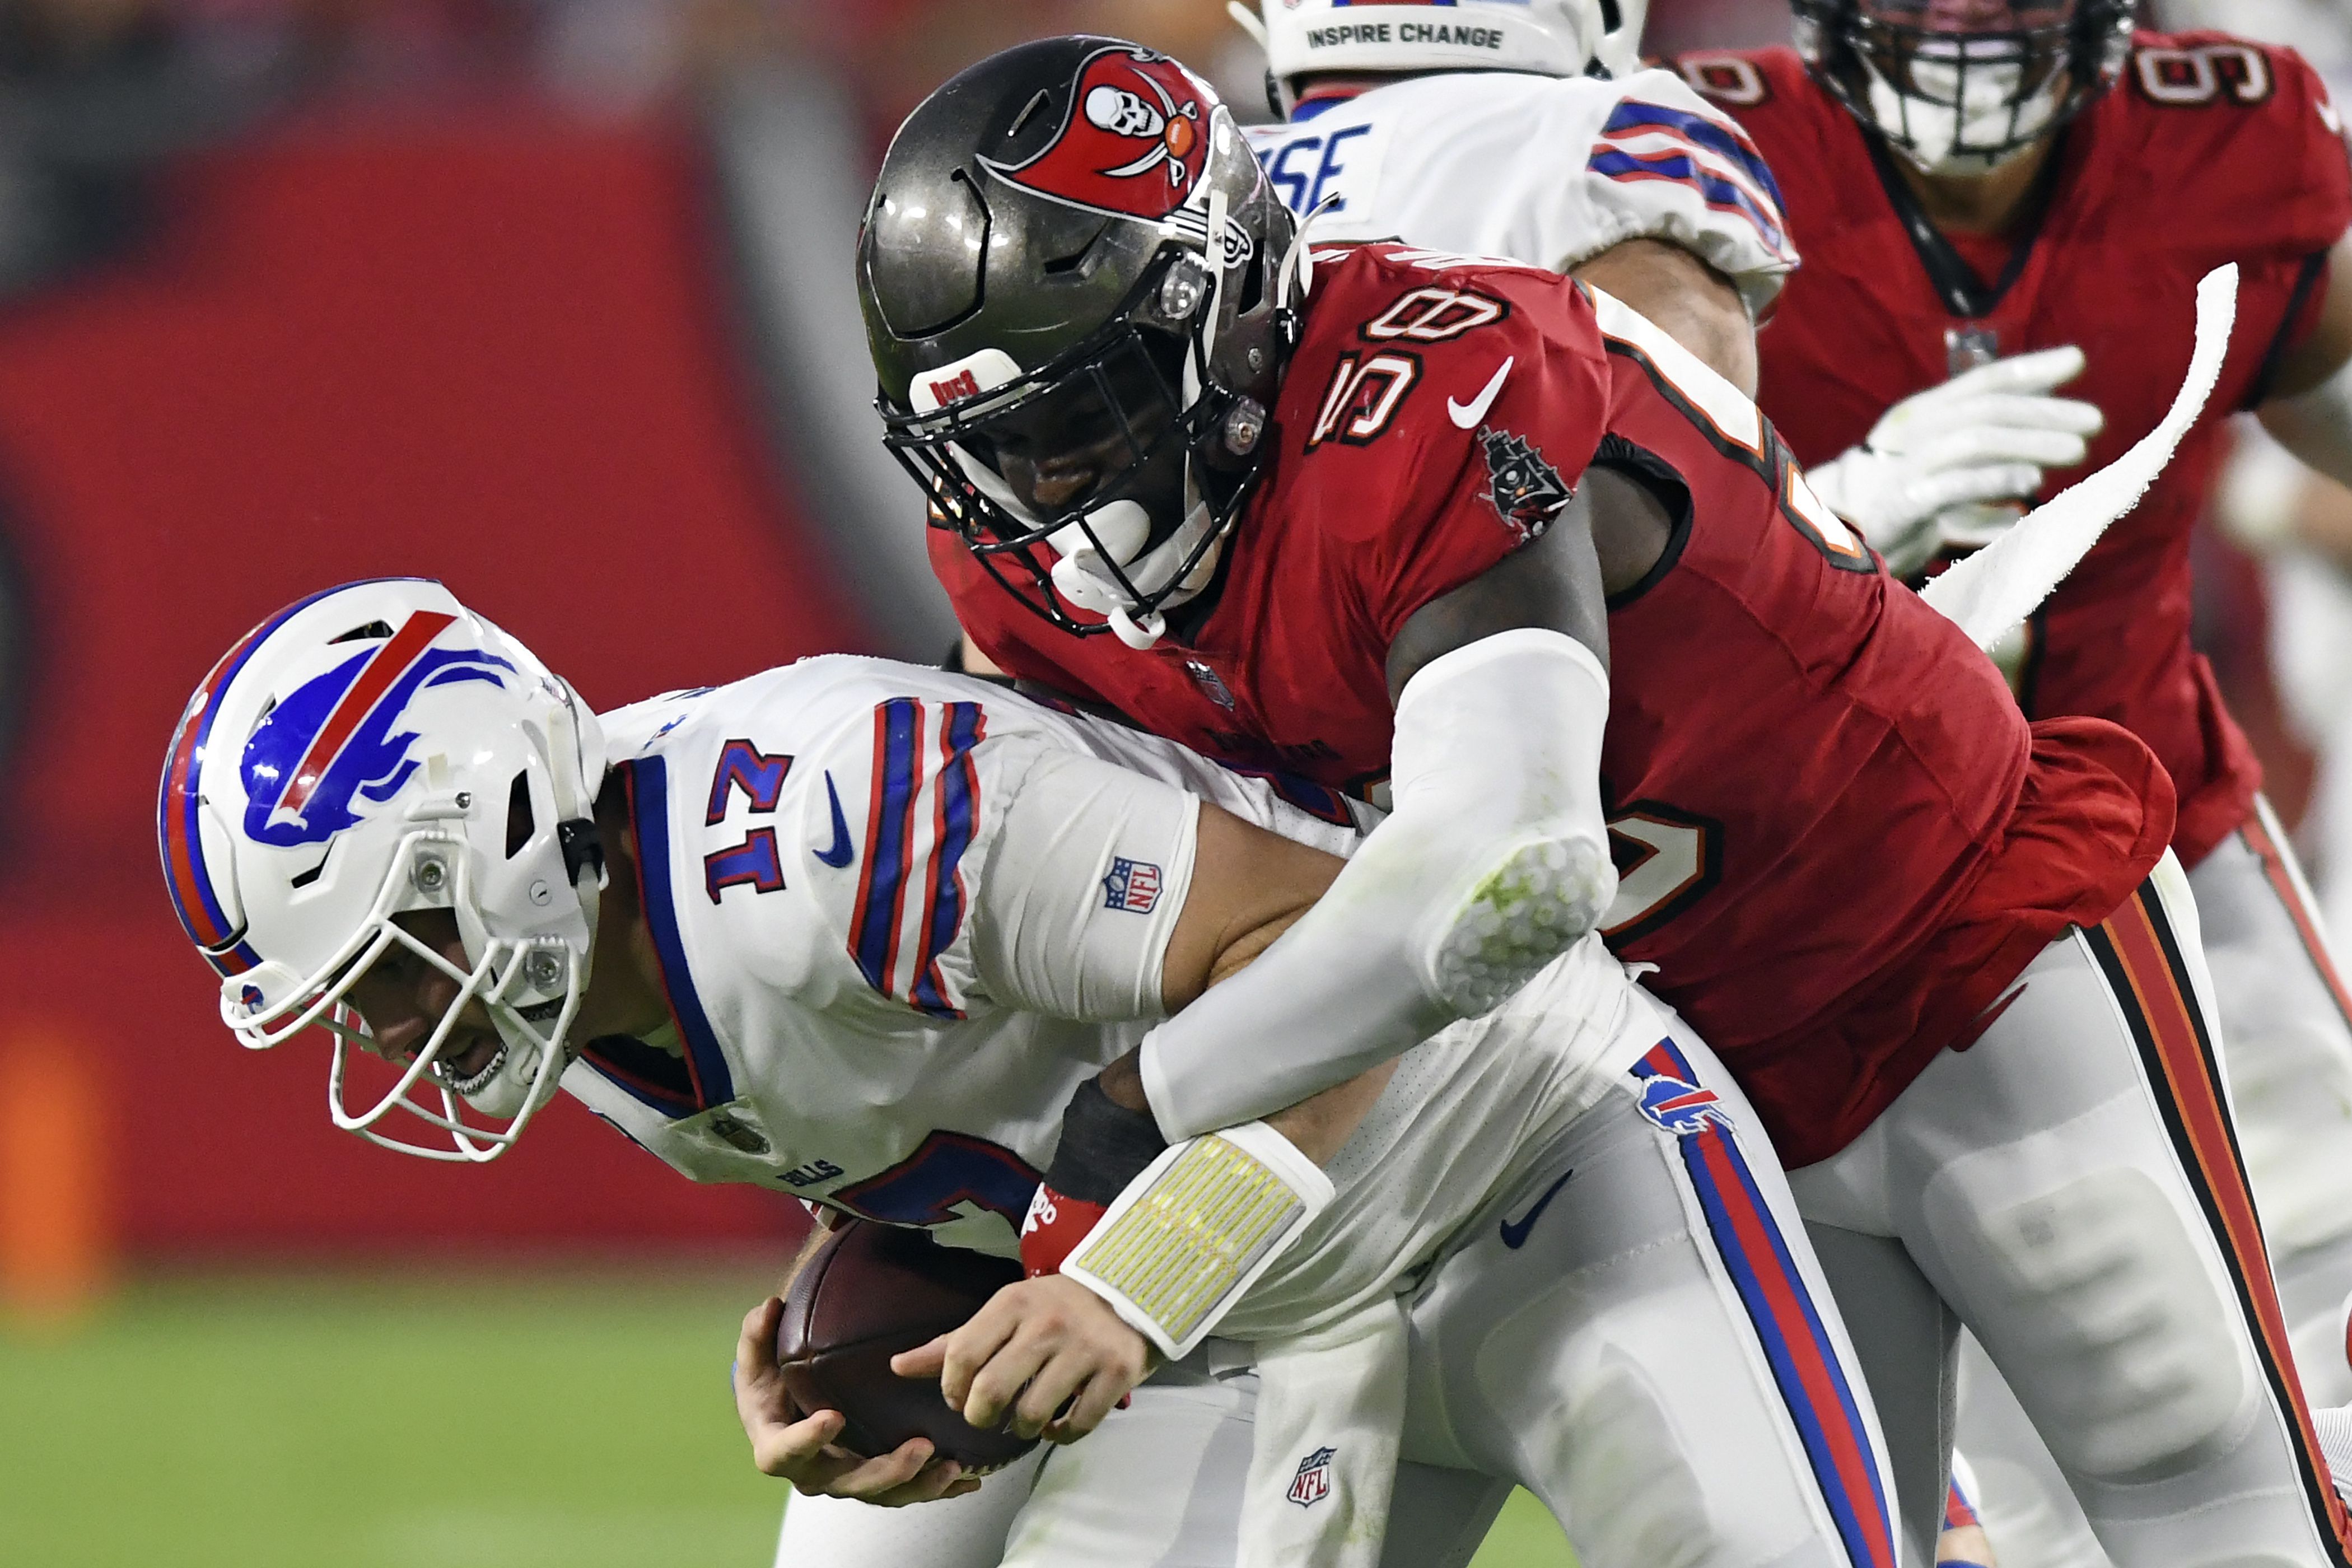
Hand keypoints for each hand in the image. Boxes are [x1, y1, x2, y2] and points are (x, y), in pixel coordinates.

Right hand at [732, 1297, 981, 1504]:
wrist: (788, 1412)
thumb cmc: (773, 1382)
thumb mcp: (758, 1358)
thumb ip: (758, 1334)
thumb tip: (769, 1307)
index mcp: (778, 1448)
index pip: (785, 1452)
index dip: (806, 1440)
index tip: (832, 1416)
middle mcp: (816, 1473)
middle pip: (850, 1482)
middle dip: (887, 1471)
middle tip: (922, 1447)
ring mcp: (848, 1480)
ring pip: (885, 1494)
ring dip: (920, 1483)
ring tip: (953, 1464)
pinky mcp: (876, 1481)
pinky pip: (908, 1490)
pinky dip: (939, 1487)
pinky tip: (969, 1480)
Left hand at [893, 1276, 1154, 1444]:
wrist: (1128, 1293)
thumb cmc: (1054, 1308)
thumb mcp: (1004, 1313)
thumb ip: (953, 1343)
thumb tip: (896, 1366)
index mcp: (1013, 1302)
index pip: (960, 1355)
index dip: (952, 1389)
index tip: (960, 1397)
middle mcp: (1048, 1323)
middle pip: (991, 1390)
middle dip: (980, 1416)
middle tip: (987, 1415)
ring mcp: (1085, 1347)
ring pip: (1032, 1413)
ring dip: (1022, 1427)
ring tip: (1025, 1417)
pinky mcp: (1117, 1371)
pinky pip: (1077, 1424)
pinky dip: (1061, 1434)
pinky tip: (1057, 1423)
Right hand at [1806, 345, 2104, 576]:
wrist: (1828, 533)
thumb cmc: (1889, 502)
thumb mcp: (1936, 473)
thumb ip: (1980, 465)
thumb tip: (2035, 468)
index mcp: (1923, 415)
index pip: (1982, 383)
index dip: (2029, 369)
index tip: (2076, 361)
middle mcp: (1916, 431)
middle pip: (1988, 410)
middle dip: (2044, 411)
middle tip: (2093, 420)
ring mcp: (1907, 464)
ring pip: (1977, 441)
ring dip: (2031, 442)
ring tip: (2076, 450)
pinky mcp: (1902, 502)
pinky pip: (1954, 487)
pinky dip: (1993, 483)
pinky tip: (2030, 485)